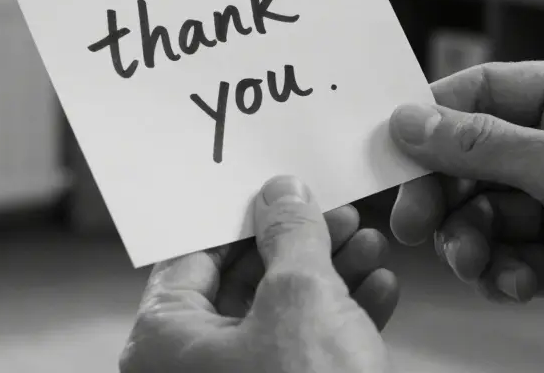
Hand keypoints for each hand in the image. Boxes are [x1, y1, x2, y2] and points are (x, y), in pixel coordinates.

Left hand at [120, 176, 395, 372]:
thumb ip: (291, 234)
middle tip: (336, 211)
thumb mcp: (303, 298)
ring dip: (330, 278)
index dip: (242, 214)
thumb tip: (282, 195)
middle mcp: (186, 372)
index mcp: (162, 342)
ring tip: (368, 244)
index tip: (280, 189)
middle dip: (298, 245)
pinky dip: (341, 322)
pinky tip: (380, 290)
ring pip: (278, 320)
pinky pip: (301, 356)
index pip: (191, 254)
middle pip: (240, 284)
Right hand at [388, 60, 543, 372]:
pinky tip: (514, 283)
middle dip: (444, 191)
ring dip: (470, 238)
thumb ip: (484, 145)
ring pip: (486, 213)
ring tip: (475, 258)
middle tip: (416, 219)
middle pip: (476, 159)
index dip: (435, 119)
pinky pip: (510, 257)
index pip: (486, 92)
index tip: (393, 149)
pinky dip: (501, 272)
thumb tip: (418, 122)